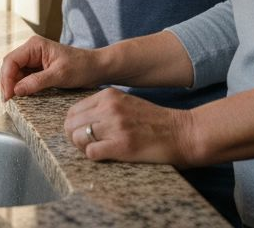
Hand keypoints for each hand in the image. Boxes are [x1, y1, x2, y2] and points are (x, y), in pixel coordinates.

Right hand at [0, 34, 102, 100]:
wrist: (96, 68)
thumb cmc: (81, 66)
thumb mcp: (59, 75)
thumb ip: (37, 82)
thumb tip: (16, 90)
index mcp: (35, 45)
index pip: (11, 60)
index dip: (6, 78)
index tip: (8, 95)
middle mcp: (31, 50)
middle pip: (10, 66)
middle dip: (7, 83)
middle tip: (8, 101)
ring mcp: (34, 59)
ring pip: (15, 73)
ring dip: (13, 86)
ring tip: (14, 100)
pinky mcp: (38, 68)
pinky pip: (24, 77)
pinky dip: (21, 87)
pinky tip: (22, 96)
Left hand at [64, 87, 201, 165]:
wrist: (182, 132)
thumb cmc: (154, 121)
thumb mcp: (126, 103)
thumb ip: (104, 107)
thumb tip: (80, 120)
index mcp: (108, 96)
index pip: (72, 111)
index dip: (74, 125)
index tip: (83, 133)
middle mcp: (109, 108)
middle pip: (71, 125)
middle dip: (75, 138)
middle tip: (88, 145)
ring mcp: (115, 126)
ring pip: (78, 138)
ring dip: (84, 148)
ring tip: (98, 150)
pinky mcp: (122, 145)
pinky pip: (91, 153)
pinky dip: (95, 157)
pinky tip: (107, 155)